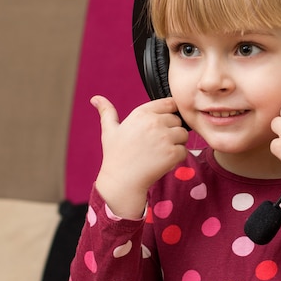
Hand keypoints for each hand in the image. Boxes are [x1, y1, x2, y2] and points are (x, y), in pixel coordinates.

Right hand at [91, 96, 188, 218]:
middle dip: (171, 131)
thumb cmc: (115, 156)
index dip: (169, 114)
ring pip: (183, 135)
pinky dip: (177, 158)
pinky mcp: (172, 153)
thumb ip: (107, 112)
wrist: (121, 181)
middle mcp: (154, 122)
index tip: (162, 125)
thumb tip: (95, 98)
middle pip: (177, 120)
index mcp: (142, 113)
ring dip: (176, 144)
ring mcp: (164, 137)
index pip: (169, 103)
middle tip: (157, 144)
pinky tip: (162, 162)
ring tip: (160, 153)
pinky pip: (184, 151)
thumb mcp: (109, 130)